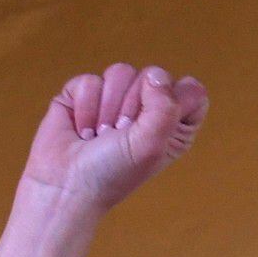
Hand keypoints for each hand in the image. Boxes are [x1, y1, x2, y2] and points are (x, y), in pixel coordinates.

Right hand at [20, 64, 208, 217]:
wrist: (66, 184)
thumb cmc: (114, 172)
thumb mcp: (151, 144)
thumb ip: (164, 107)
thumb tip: (156, 75)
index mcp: (176, 123)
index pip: (191, 90)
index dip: (173, 100)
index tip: (156, 127)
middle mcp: (149, 108)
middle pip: (152, 75)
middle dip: (132, 106)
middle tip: (120, 134)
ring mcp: (116, 98)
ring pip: (120, 72)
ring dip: (107, 108)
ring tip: (101, 134)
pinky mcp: (84, 94)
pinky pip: (89, 80)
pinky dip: (84, 107)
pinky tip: (82, 129)